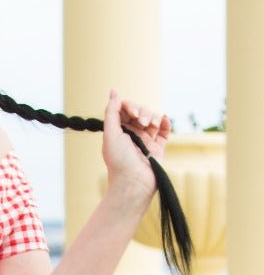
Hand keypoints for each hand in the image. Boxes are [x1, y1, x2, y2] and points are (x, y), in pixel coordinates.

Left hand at [102, 89, 170, 209]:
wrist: (133, 183)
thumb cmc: (119, 160)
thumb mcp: (110, 133)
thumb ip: (112, 112)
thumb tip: (114, 91)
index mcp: (117, 131)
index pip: (125, 109)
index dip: (129, 106)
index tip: (131, 112)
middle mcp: (131, 135)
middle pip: (140, 111)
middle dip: (142, 111)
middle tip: (141, 122)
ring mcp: (145, 141)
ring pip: (152, 119)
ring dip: (153, 116)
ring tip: (150, 125)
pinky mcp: (157, 149)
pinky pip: (163, 132)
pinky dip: (165, 123)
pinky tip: (163, 120)